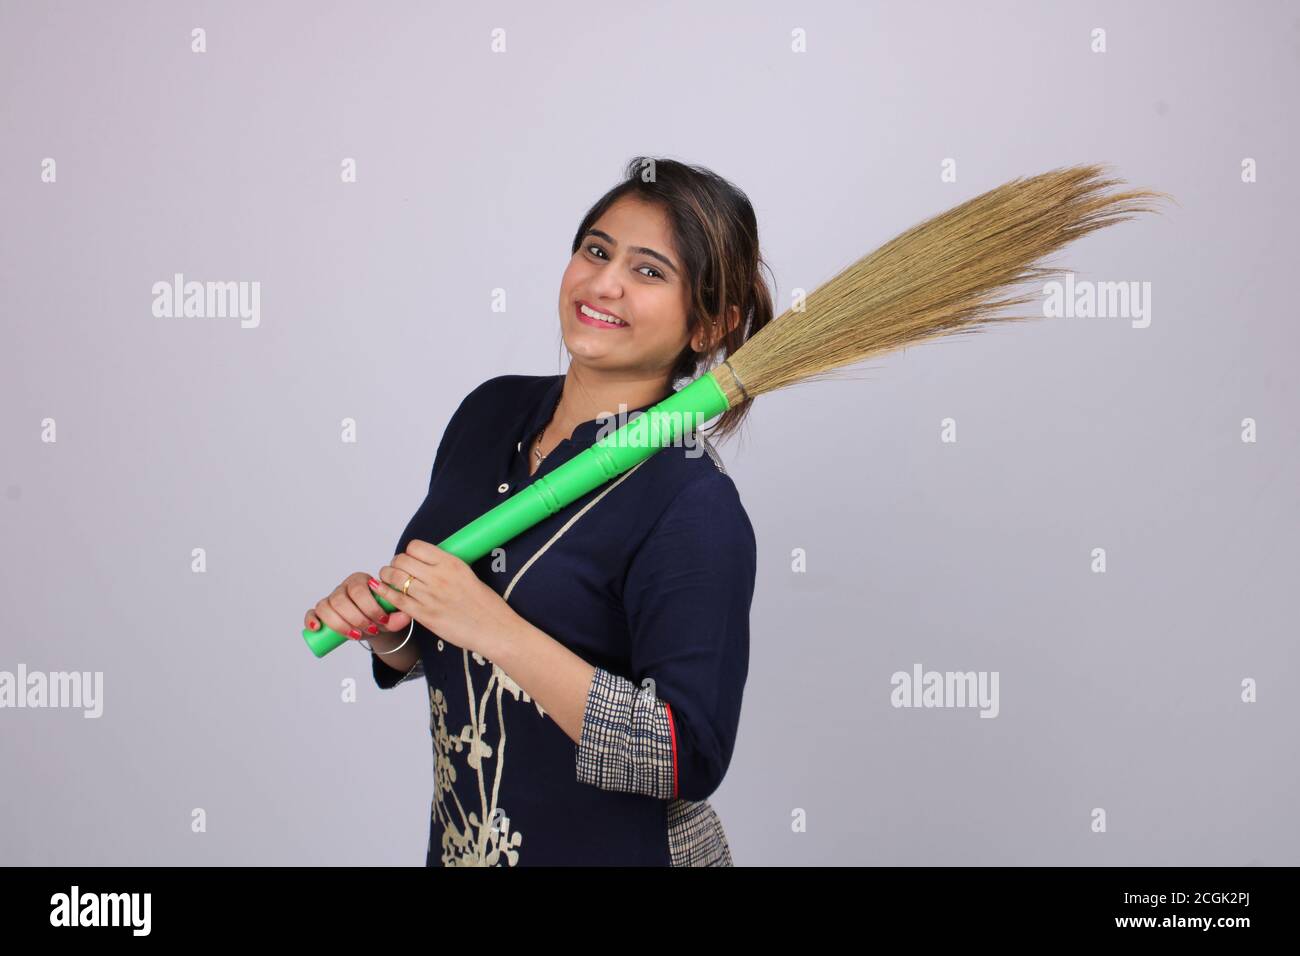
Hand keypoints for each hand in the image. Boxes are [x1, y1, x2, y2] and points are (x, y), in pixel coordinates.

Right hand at [304, 571, 413, 640]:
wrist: (372, 625)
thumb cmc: (381, 615)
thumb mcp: (392, 616)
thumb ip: (400, 616)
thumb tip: (405, 615)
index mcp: (361, 581)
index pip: (359, 589)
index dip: (369, 607)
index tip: (382, 621)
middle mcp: (343, 587)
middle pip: (342, 600)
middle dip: (357, 618)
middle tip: (371, 630)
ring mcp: (331, 598)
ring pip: (327, 607)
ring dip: (340, 624)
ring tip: (356, 635)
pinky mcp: (321, 611)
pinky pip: (312, 612)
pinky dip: (312, 619)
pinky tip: (317, 628)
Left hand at [372, 541, 521, 658]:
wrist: (494, 629)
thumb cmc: (486, 605)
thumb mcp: (468, 575)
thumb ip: (447, 568)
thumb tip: (428, 564)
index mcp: (451, 563)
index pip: (416, 547)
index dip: (409, 552)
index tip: (410, 559)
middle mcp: (439, 576)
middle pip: (401, 560)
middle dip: (395, 564)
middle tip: (397, 570)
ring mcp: (430, 596)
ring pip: (394, 577)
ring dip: (387, 577)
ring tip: (388, 580)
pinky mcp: (424, 615)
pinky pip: (396, 599)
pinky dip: (385, 593)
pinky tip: (383, 592)